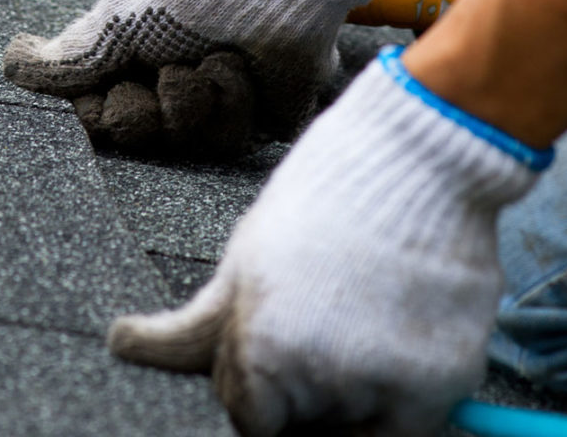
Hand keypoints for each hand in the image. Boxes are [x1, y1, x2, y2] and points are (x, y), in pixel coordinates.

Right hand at [3, 0, 374, 158]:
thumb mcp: (117, 16)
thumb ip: (69, 56)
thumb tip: (13, 65)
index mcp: (133, 55)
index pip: (98, 116)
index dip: (102, 111)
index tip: (113, 85)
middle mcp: (171, 79)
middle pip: (138, 136)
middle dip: (149, 108)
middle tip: (166, 71)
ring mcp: (217, 98)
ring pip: (185, 143)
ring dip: (195, 97)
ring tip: (212, 56)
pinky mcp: (262, 113)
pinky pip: (233, 139)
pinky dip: (233, 98)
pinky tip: (240, 65)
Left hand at [108, 46, 550, 434]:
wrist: (422, 156)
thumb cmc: (327, 198)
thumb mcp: (245, 260)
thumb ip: (191, 327)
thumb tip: (121, 345)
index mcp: (262, 353)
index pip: (249, 419)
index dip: (261, 384)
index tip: (283, 344)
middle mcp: (322, 381)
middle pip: (303, 425)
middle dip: (309, 391)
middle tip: (329, 321)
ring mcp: (388, 384)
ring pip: (356, 425)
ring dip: (357, 390)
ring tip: (366, 314)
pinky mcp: (445, 381)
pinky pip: (412, 422)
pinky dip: (406, 391)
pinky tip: (399, 328)